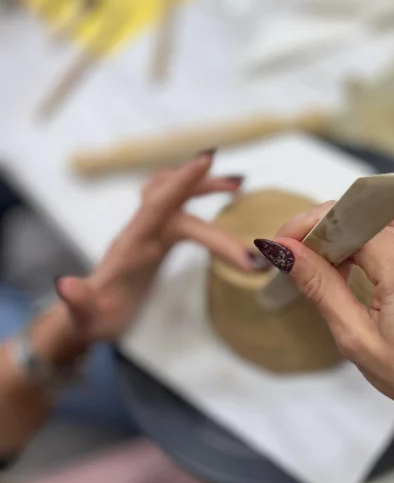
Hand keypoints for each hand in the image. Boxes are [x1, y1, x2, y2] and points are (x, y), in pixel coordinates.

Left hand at [54, 151, 268, 344]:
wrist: (86, 321)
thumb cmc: (92, 322)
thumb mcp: (85, 319)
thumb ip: (79, 302)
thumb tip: (65, 285)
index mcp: (130, 246)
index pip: (158, 207)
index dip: (182, 183)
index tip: (207, 160)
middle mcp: (139, 233)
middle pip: (173, 196)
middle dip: (205, 186)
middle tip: (239, 185)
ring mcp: (147, 235)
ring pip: (173, 195)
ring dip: (201, 186)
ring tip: (235, 186)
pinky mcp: (155, 241)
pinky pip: (177, 210)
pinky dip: (195, 198)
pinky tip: (218, 205)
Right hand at [254, 182, 393, 464]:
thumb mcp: (354, 335)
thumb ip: (319, 285)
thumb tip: (282, 249)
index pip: (341, 220)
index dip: (304, 228)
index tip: (281, 247)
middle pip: (365, 209)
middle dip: (327, 225)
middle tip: (303, 258)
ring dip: (365, 217)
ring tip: (341, 252)